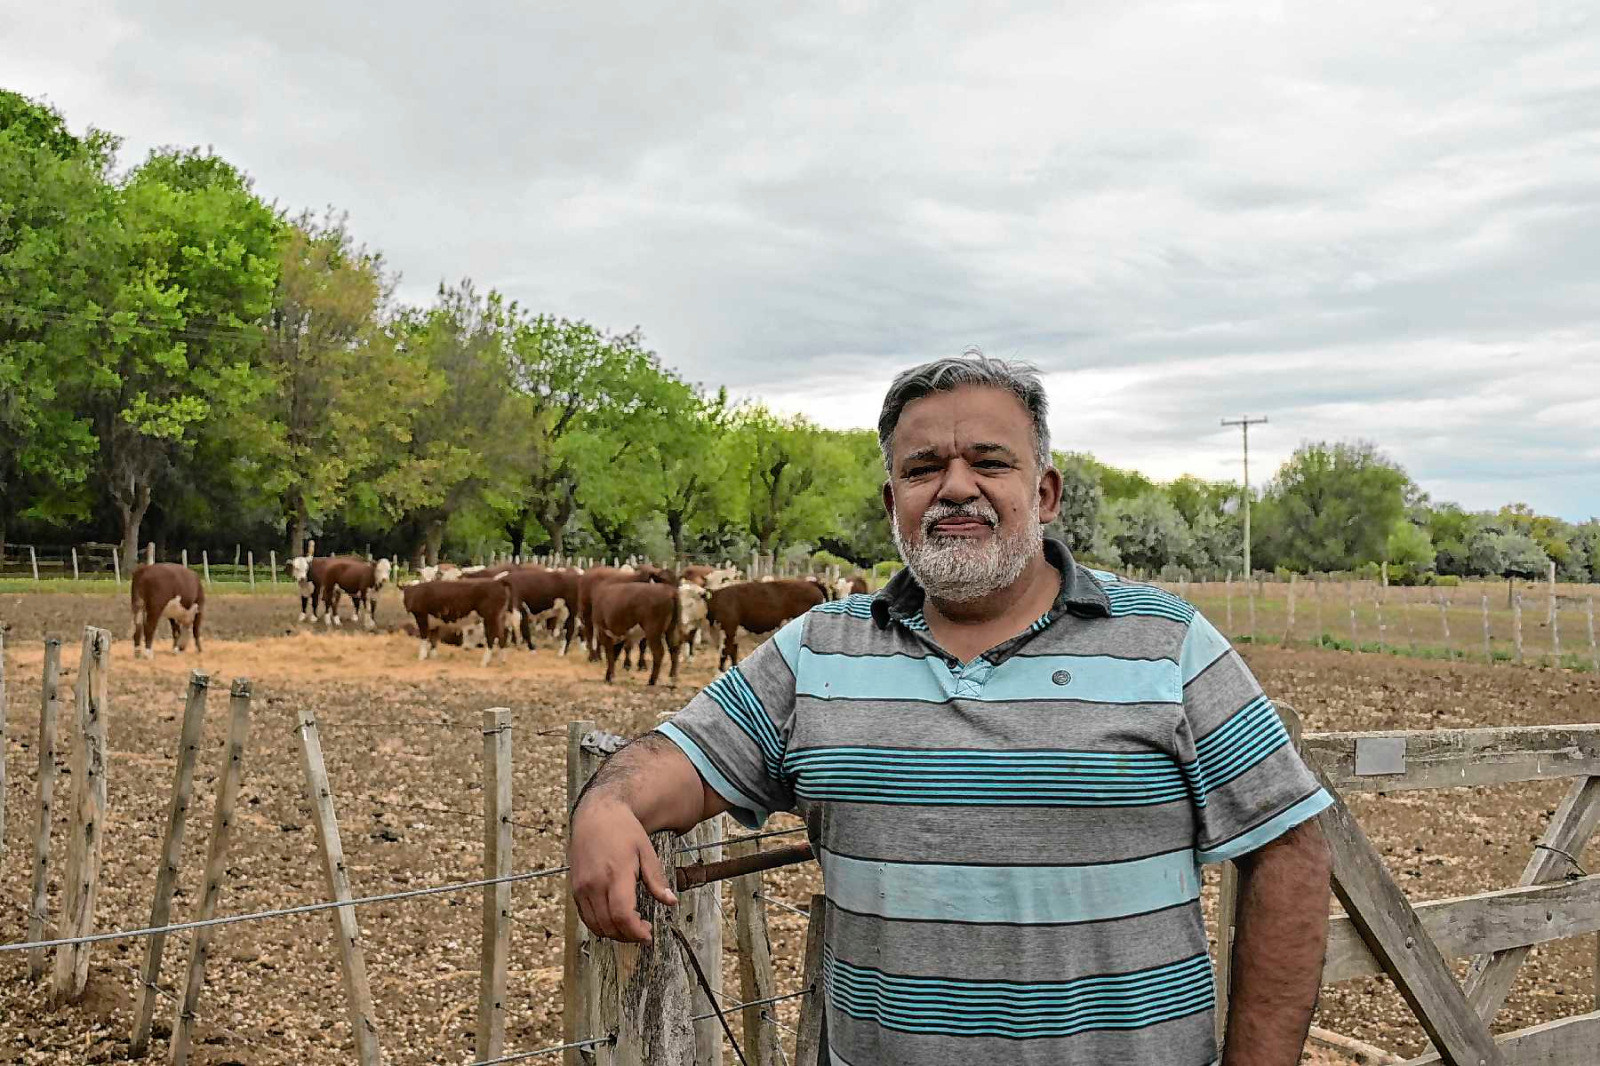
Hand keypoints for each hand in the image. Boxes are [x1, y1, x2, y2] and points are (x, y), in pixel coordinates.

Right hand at [569, 795, 677, 942]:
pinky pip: (585, 916)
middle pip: (609, 925)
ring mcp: (582, 887)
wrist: (595, 814)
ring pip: (595, 925)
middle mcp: (594, 883)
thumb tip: (671, 902)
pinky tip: (614, 919)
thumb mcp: (646, 850)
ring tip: (630, 926)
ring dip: (613, 933)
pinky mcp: (575, 888)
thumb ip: (656, 879)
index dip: (636, 932)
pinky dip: (599, 924)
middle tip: (643, 931)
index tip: (648, 935)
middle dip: (628, 936)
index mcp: (616, 874)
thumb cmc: (623, 830)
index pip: (623, 915)